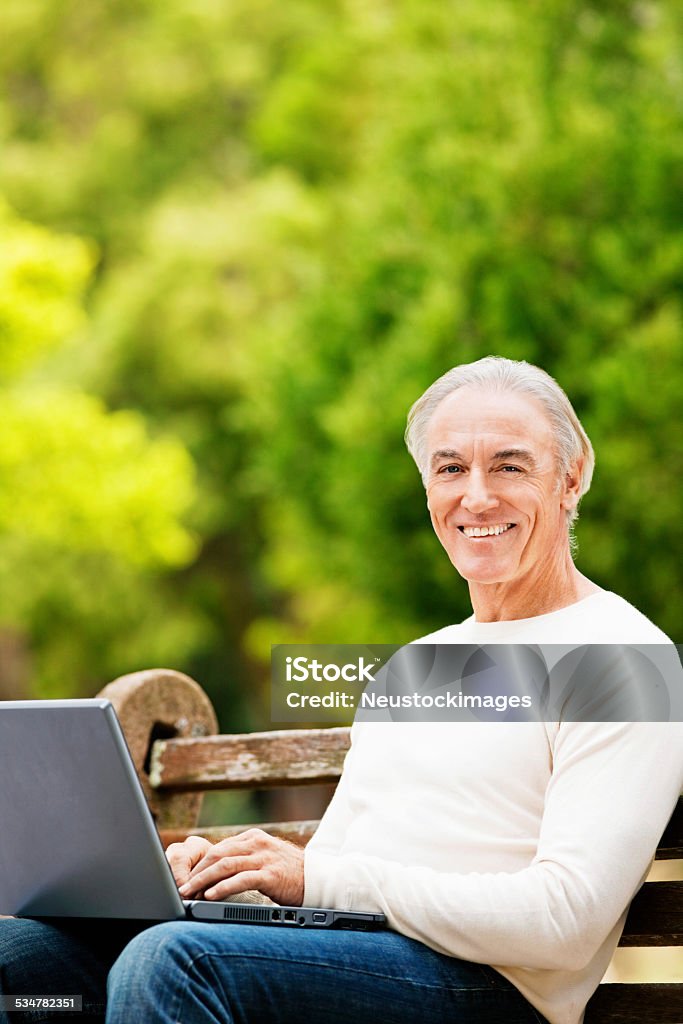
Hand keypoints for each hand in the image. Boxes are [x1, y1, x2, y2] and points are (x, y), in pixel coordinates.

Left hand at [172, 829, 304, 905]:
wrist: (318, 879)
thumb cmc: (288, 873)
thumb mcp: (265, 858)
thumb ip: (244, 860)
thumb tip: (216, 873)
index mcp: (253, 838)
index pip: (219, 848)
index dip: (199, 864)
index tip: (185, 880)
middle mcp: (257, 843)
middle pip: (217, 854)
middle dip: (196, 872)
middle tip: (181, 888)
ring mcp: (264, 857)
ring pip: (225, 865)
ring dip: (203, 880)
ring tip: (189, 893)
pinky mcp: (270, 874)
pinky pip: (241, 879)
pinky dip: (223, 887)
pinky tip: (211, 895)